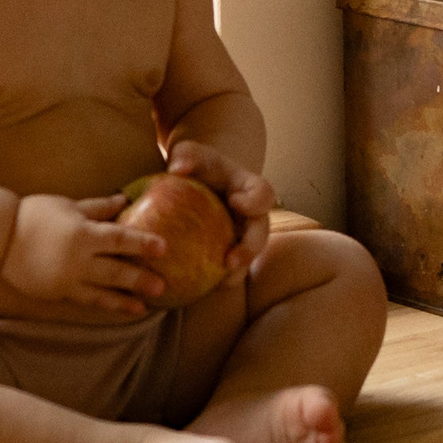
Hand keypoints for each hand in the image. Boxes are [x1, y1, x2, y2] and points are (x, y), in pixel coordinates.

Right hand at [0, 192, 167, 314]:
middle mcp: (77, 260)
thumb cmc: (33, 215)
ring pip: (101, 293)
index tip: (163, 247)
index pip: (120, 239)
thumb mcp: (68, 206)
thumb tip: (124, 200)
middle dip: (140, 279)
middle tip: (162, 286)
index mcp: (82, 234)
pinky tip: (117, 307)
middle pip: (115, 271)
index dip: (143, 243)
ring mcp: (66, 280)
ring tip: (144, 307)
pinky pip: (85, 301)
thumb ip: (98, 207)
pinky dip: (103, 305)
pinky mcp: (56, 293)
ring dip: (124, 300)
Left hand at [166, 141, 272, 280]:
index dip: (255, 201)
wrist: (197, 179)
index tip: (236, 201)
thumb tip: (178, 170)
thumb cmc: (194, 163)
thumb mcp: (189, 152)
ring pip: (248, 257)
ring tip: (220, 284)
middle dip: (250, 249)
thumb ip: (186, 156)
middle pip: (261, 233)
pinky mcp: (228, 252)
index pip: (264, 193)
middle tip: (231, 262)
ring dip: (238, 272)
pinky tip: (196, 289)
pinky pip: (227, 270)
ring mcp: (242, 235)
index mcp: (249, 189)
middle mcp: (252, 215)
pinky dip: (215, 280)